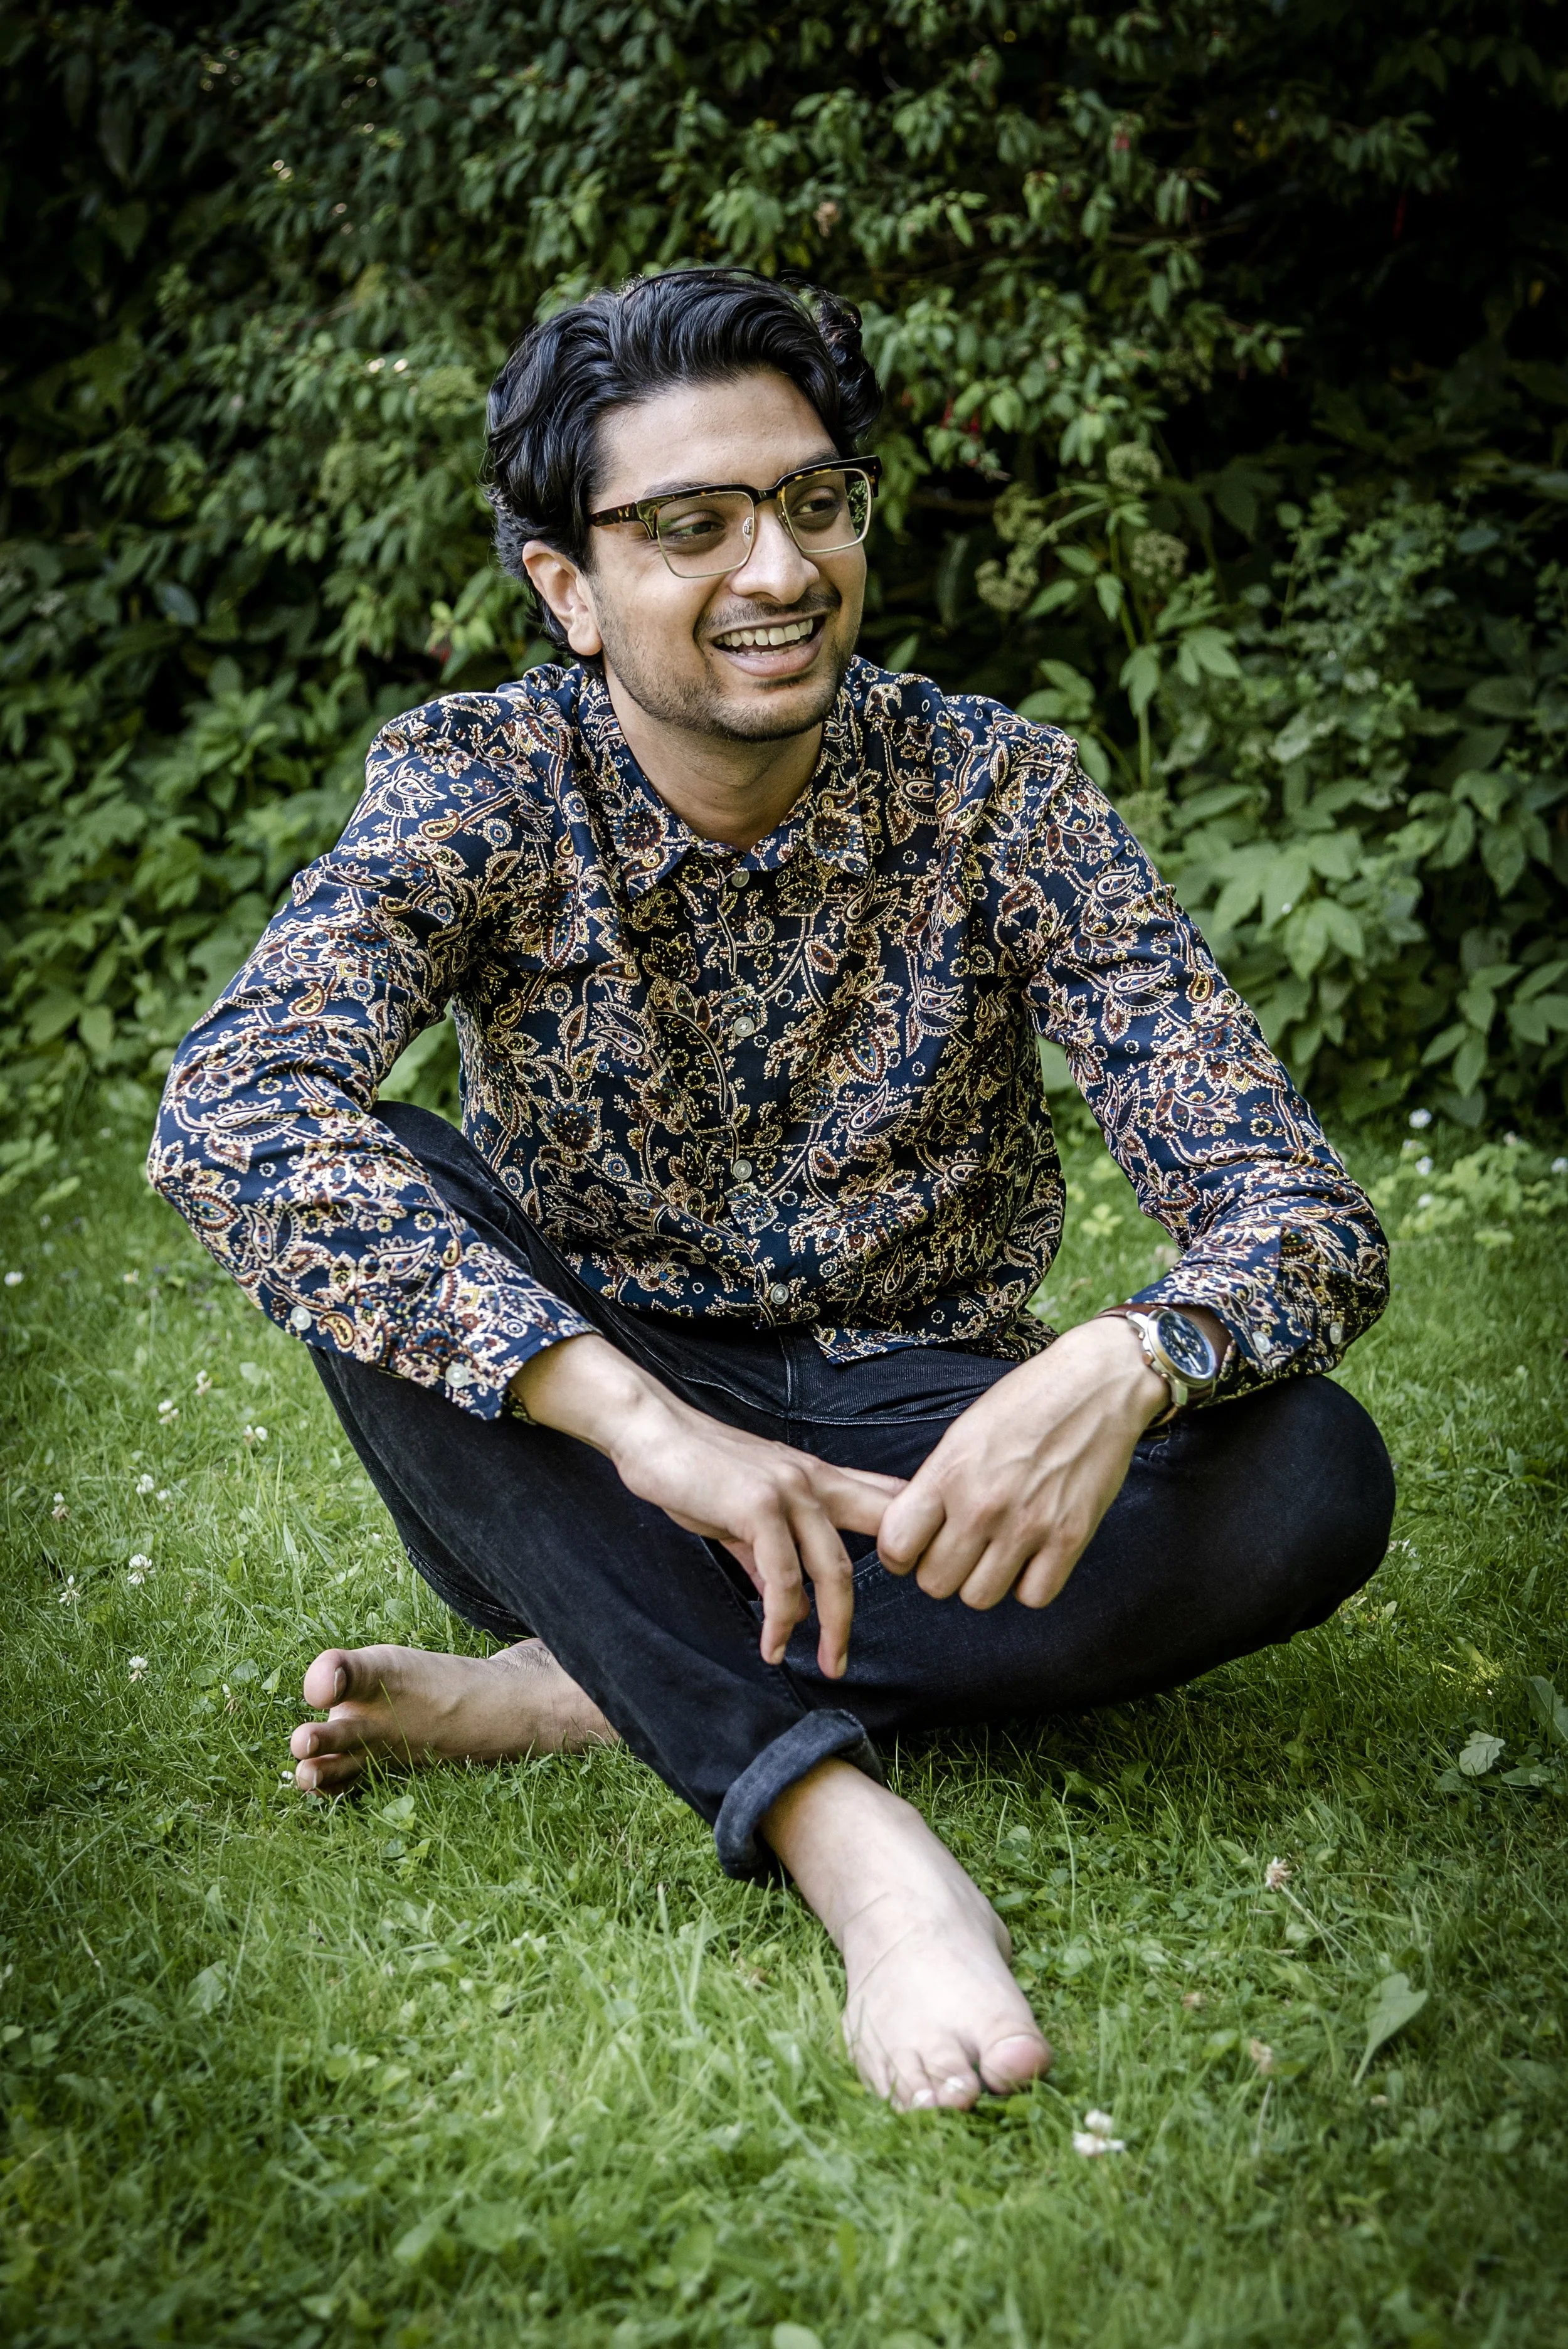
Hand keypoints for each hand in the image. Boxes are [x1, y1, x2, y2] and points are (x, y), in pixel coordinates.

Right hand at [512, 1335, 903, 1677]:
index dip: (913, 1537)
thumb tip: (788, 1607)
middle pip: (876, 1543)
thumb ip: (770, 1558)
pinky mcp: (759, 1506)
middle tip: (849, 1656)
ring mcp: (790, 1491)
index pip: (887, 1499)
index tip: (917, 1584)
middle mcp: (814, 1480)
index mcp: (817, 1478)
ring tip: (826, 1663)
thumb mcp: (744, 1514)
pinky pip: (783, 1577)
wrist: (651, 1432)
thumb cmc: (695, 1471)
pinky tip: (772, 1645)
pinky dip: (780, 1619)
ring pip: (832, 1569)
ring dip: (832, 1626)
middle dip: (870, 1604)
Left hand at [874, 1318, 1170, 1611]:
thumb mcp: (963, 1433)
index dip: (900, 1553)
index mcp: (948, 1472)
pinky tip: (1031, 1556)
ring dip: (983, 1580)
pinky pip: (1033, 1596)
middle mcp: (983, 1504)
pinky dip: (1029, 1583)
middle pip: (935, 1583)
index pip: (895, 1548)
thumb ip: (936, 1484)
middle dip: (942, 1569)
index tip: (915, 1545)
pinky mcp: (1070, 1538)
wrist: (1096, 1384)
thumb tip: (914, 1532)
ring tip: (995, 1551)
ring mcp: (1027, 1525)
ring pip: (979, 1597)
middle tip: (959, 1547)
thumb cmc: (1026, 1401)